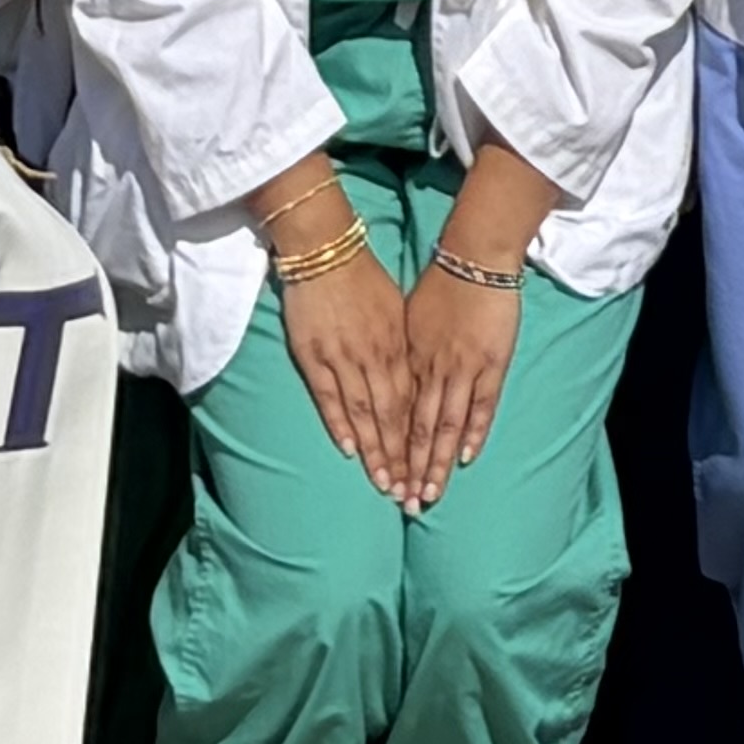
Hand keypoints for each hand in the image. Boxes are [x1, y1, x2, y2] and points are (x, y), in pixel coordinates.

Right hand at [264, 237, 420, 502]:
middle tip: (409, 495)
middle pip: (393, 416)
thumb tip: (414, 378)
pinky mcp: (315, 355)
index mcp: (399, 344)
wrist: (326, 248)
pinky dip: (341, 424)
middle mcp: (376, 355)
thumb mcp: (396, 310)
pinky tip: (350, 450)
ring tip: (384, 484)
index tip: (428, 471)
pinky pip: (330, 397)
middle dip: (402, 457)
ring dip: (375, 451)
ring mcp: (345, 357)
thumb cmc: (364, 277)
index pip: (414, 402)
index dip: (421, 439)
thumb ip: (403, 347)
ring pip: (365, 413)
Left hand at [404, 265, 522, 503]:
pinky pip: (482, 405)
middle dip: (410, 468)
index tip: (381, 479)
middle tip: (402, 503)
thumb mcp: (405, 317)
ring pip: (446, 425)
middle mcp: (431, 369)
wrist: (474, 256)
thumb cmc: (438, 284)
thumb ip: (400, 353)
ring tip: (428, 495)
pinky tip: (465, 458)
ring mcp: (462, 368)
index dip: (389, 450)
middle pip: (418, 428)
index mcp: (408, 359)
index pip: (395, 416)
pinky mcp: (491, 363)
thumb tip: (388, 381)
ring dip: (437, 462)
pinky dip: (473, 433)